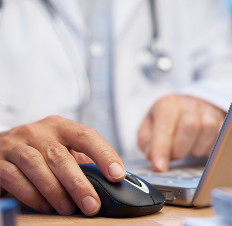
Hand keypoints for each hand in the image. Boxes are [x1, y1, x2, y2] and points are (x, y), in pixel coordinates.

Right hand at [0, 116, 125, 215]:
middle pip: (61, 156)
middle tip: (92, 205)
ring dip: (56, 192)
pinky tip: (45, 206)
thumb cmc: (40, 149)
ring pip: (38, 167)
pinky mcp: (0, 160)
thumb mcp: (61, 147)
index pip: (86, 136)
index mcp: (60, 126)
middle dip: (79, 184)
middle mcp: (39, 131)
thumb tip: (109, 178)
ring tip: (68, 208)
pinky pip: (16, 179)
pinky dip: (32, 196)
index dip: (104, 154)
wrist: (4, 147)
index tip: (117, 175)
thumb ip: (80, 160)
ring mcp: (17, 144)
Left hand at [138, 95, 225, 171]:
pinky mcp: (221, 121)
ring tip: (187, 149)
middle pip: (190, 126)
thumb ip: (147, 143)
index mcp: (167, 105)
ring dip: (195, 148)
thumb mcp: (148, 129)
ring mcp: (207, 111)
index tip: (160, 168)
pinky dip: (209, 148)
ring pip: (208, 130)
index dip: (161, 149)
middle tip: (174, 155)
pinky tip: (199, 147)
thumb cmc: (165, 122)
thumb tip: (154, 158)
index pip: (164, 127)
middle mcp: (188, 104)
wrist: (185, 108)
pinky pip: (221, 137)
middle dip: (180, 149)